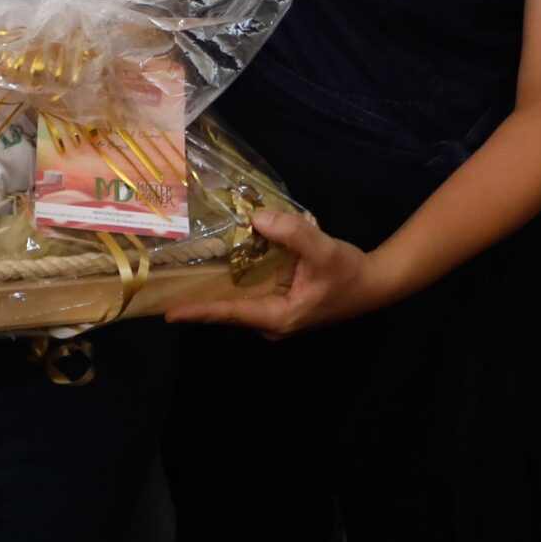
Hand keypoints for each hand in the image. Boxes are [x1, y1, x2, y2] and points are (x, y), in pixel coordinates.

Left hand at [162, 211, 392, 337]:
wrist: (374, 284)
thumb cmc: (348, 272)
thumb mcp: (322, 249)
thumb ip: (292, 233)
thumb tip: (257, 218)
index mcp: (278, 317)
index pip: (231, 314)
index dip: (200, 312)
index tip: (169, 313)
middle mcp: (272, 323)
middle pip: (228, 312)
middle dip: (199, 301)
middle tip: (166, 290)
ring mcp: (276, 317)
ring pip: (238, 304)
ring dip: (214, 292)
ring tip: (181, 279)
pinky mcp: (281, 306)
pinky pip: (249, 297)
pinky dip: (233, 284)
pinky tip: (218, 269)